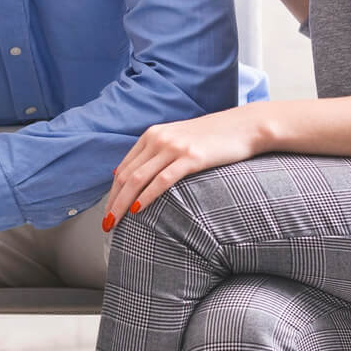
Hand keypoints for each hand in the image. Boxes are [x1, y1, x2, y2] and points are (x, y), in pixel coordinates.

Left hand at [106, 106, 273, 223]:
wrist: (244, 126)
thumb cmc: (213, 138)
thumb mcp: (178, 140)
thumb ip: (155, 154)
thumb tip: (128, 175)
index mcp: (152, 135)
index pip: (124, 168)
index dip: (112, 193)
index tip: (107, 212)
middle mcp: (159, 139)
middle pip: (127, 176)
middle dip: (113, 202)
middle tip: (106, 225)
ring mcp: (174, 147)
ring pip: (138, 179)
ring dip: (123, 204)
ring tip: (115, 223)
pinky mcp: (191, 157)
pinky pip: (162, 180)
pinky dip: (147, 196)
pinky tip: (137, 210)